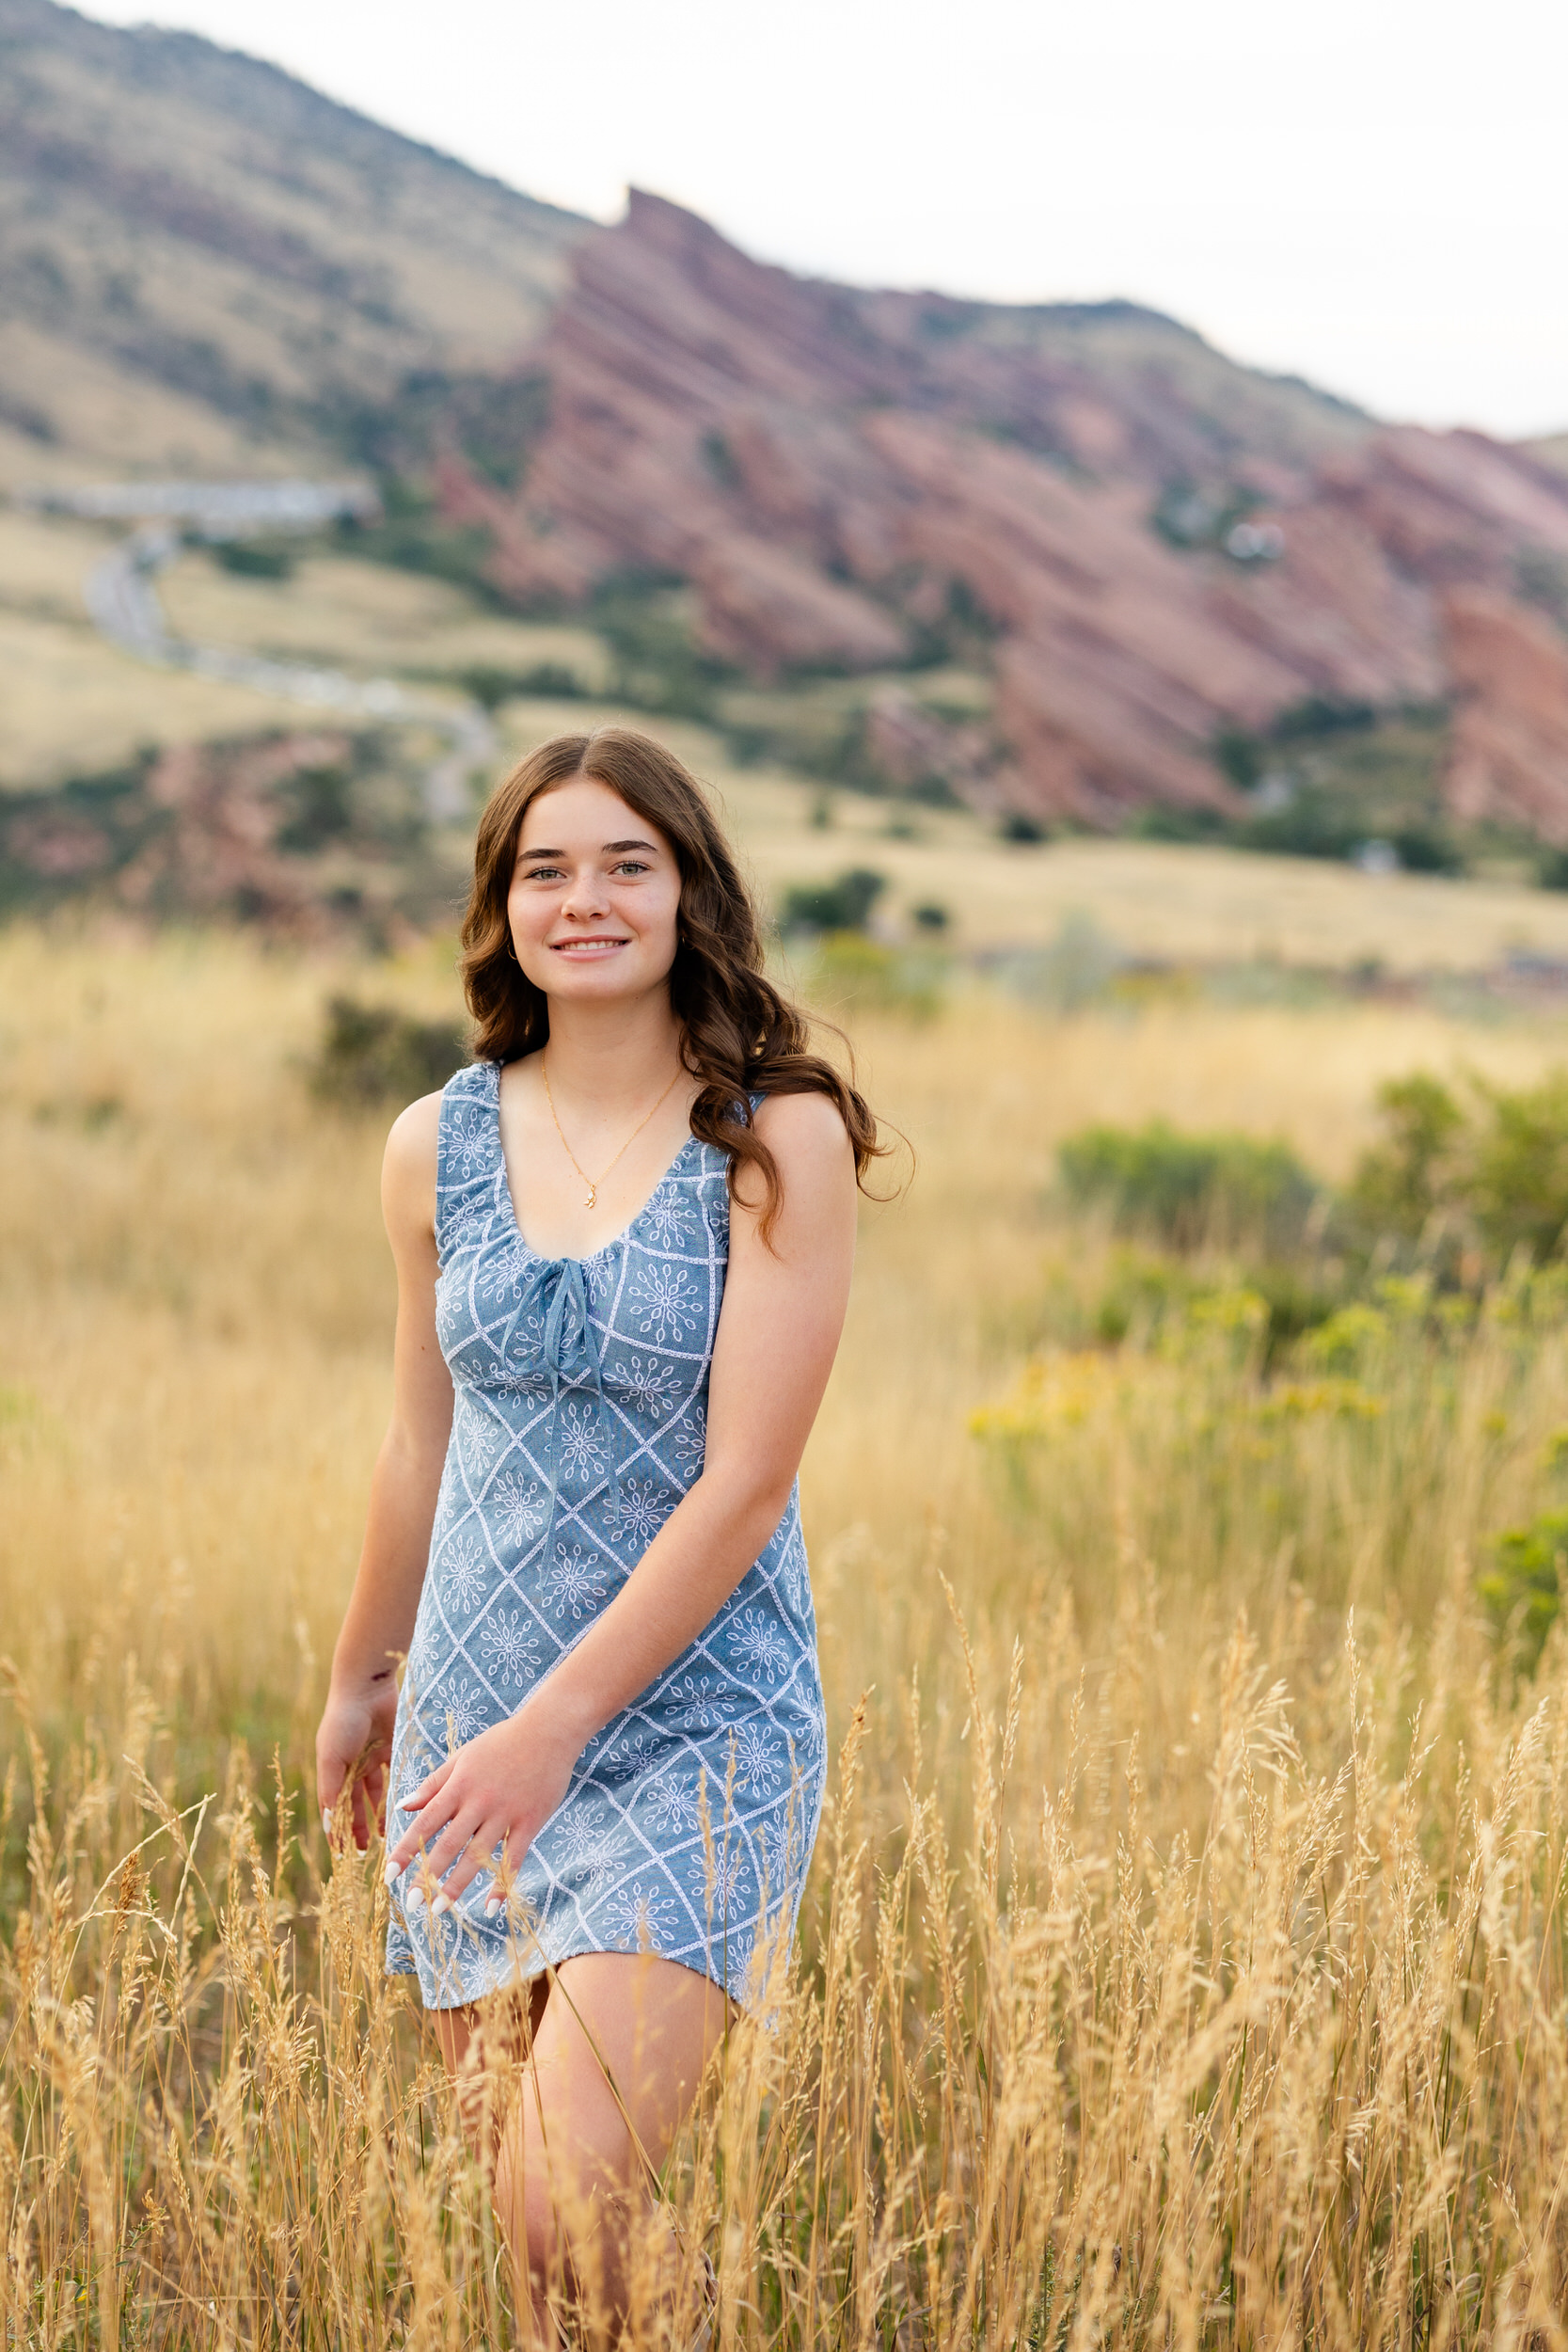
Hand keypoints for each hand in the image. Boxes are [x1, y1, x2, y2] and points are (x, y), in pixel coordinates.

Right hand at [316, 1675, 397, 1851]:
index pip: (333, 1806)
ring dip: (379, 1814)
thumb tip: (328, 1824)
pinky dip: (397, 1791)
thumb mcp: (331, 1759)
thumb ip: (331, 1790)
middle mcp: (351, 1766)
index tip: (341, 1853)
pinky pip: (394, 1775)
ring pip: (376, 1793)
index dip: (336, 1829)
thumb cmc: (342, 1722)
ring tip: (386, 1836)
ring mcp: (372, 1757)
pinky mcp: (392, 1748)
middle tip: (366, 1851)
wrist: (367, 1688)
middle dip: (358, 1826)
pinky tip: (403, 1809)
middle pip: (355, 1803)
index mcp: (333, 1769)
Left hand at [386, 1694, 582, 1910]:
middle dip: (428, 1876)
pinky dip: (502, 1884)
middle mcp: (479, 1802)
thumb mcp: (462, 1757)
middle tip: (411, 1904)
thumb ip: (433, 1784)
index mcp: (459, 1785)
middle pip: (448, 1845)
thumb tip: (401, 1806)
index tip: (389, 1874)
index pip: (425, 1823)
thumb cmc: (502, 1742)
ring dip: (457, 1886)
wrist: (549, 1730)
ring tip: (439, 1910)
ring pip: (477, 1856)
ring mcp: (506, 1813)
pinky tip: (491, 1907)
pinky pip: (514, 1859)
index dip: (406, 1850)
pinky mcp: (530, 1822)